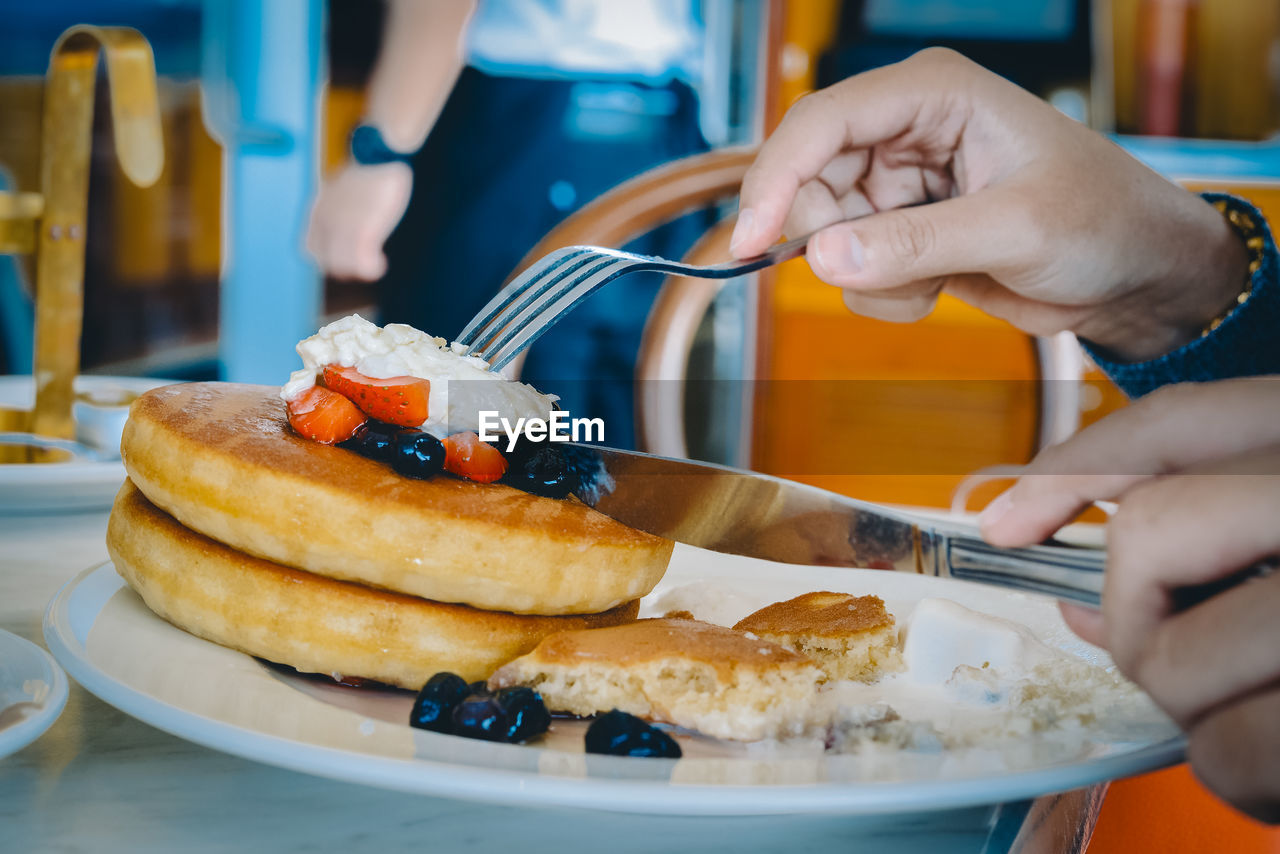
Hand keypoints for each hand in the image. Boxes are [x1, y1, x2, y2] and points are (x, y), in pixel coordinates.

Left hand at [306, 161, 412, 279]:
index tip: (347, 252)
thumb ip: (340, 202)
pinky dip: (371, 267)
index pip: (310, 249)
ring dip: (358, 268)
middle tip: (365, 259)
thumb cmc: (367, 166)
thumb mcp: (343, 185)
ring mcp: (342, 228)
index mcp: (318, 211)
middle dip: (344, 265)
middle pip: (325, 261)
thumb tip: (348, 208)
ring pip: (341, 267)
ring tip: (375, 264)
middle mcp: (325, 222)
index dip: (328, 255)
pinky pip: (362, 264)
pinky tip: (380, 263)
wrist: (377, 152)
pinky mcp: (363, 232)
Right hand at [731, 48, 1248, 361]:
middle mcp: (904, 130)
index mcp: (932, 94)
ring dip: (868, 275)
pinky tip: (936, 289)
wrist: (1134, 274)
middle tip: (881, 271)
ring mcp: (899, 184)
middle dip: (832, 238)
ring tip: (934, 280)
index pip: (822, 124)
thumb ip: (916, 244)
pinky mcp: (900, 233)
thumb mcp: (1014, 229)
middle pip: (808, 181)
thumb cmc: (1101, 220)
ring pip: (824, 234)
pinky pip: (850, 270)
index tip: (751, 241)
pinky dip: (882, 294)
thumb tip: (822, 259)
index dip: (776, 180)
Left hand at [980, 378, 1279, 821]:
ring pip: (1179, 657)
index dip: (1078, 465)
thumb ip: (1221, 553)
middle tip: (1180, 658)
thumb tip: (1088, 602)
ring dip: (1205, 716)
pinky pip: (1240, 750)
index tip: (1006, 518)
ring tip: (1278, 720)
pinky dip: (1244, 778)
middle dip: (1145, 613)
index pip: (1189, 419)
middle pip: (1157, 529)